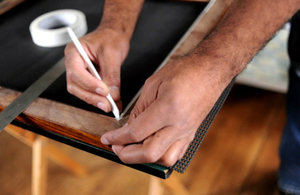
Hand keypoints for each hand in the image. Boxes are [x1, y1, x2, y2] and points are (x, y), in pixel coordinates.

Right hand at [64, 28, 129, 111]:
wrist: (114, 35)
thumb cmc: (110, 38)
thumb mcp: (112, 54)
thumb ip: (112, 75)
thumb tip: (113, 94)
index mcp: (74, 51)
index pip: (76, 71)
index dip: (89, 83)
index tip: (103, 91)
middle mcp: (73, 63)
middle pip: (76, 85)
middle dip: (92, 96)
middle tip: (107, 104)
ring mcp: (80, 73)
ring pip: (81, 92)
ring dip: (96, 100)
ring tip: (111, 105)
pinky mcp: (88, 80)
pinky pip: (90, 92)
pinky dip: (100, 99)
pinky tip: (112, 103)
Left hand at [101, 56, 229, 165]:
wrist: (211, 70)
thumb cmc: (185, 71)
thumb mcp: (154, 83)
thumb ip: (140, 108)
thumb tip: (130, 127)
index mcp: (168, 109)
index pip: (136, 133)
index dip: (117, 139)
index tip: (107, 139)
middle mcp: (179, 125)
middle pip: (149, 153)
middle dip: (127, 155)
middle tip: (116, 147)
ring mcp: (187, 132)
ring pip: (164, 160)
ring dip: (145, 158)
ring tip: (133, 148)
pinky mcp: (191, 133)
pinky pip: (176, 154)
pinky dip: (160, 155)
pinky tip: (152, 146)